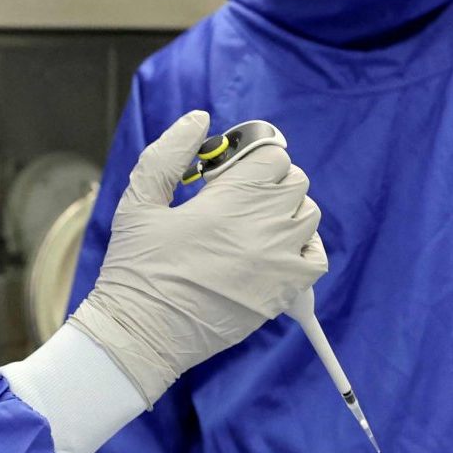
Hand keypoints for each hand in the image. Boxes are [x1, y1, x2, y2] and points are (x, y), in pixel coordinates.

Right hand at [69, 110, 326, 404]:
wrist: (143, 334)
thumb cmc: (136, 269)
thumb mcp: (138, 202)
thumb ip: (168, 154)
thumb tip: (199, 119)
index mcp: (230, 200)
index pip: (272, 154)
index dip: (251, 157)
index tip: (228, 172)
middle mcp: (264, 226)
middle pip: (294, 180)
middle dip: (268, 181)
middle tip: (236, 199)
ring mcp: (279, 261)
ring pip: (308, 215)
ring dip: (286, 211)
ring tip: (252, 226)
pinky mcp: (284, 293)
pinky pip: (316, 257)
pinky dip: (303, 248)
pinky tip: (274, 252)